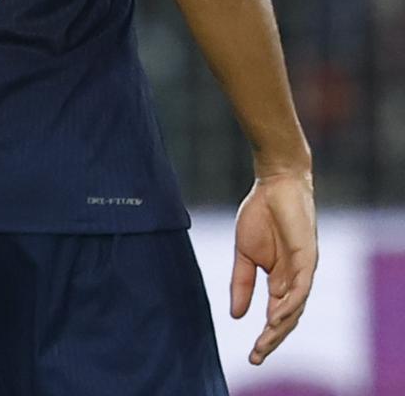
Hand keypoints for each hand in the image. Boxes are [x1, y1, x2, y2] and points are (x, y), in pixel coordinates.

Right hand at [231, 170, 317, 364]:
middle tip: (256, 357)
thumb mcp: (244, 254)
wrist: (273, 185)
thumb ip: (241, 283)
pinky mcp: (307, 257)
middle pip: (287, 319)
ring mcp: (302, 270)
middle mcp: (295, 280)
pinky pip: (301, 288)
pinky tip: (276, 316)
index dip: (266, 336)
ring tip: (264, 343)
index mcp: (279, 280)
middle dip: (272, 339)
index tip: (252, 356)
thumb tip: (237, 316)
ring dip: (280, 328)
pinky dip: (290, 304)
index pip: (275, 316)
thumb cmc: (260, 215)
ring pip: (295, 308)